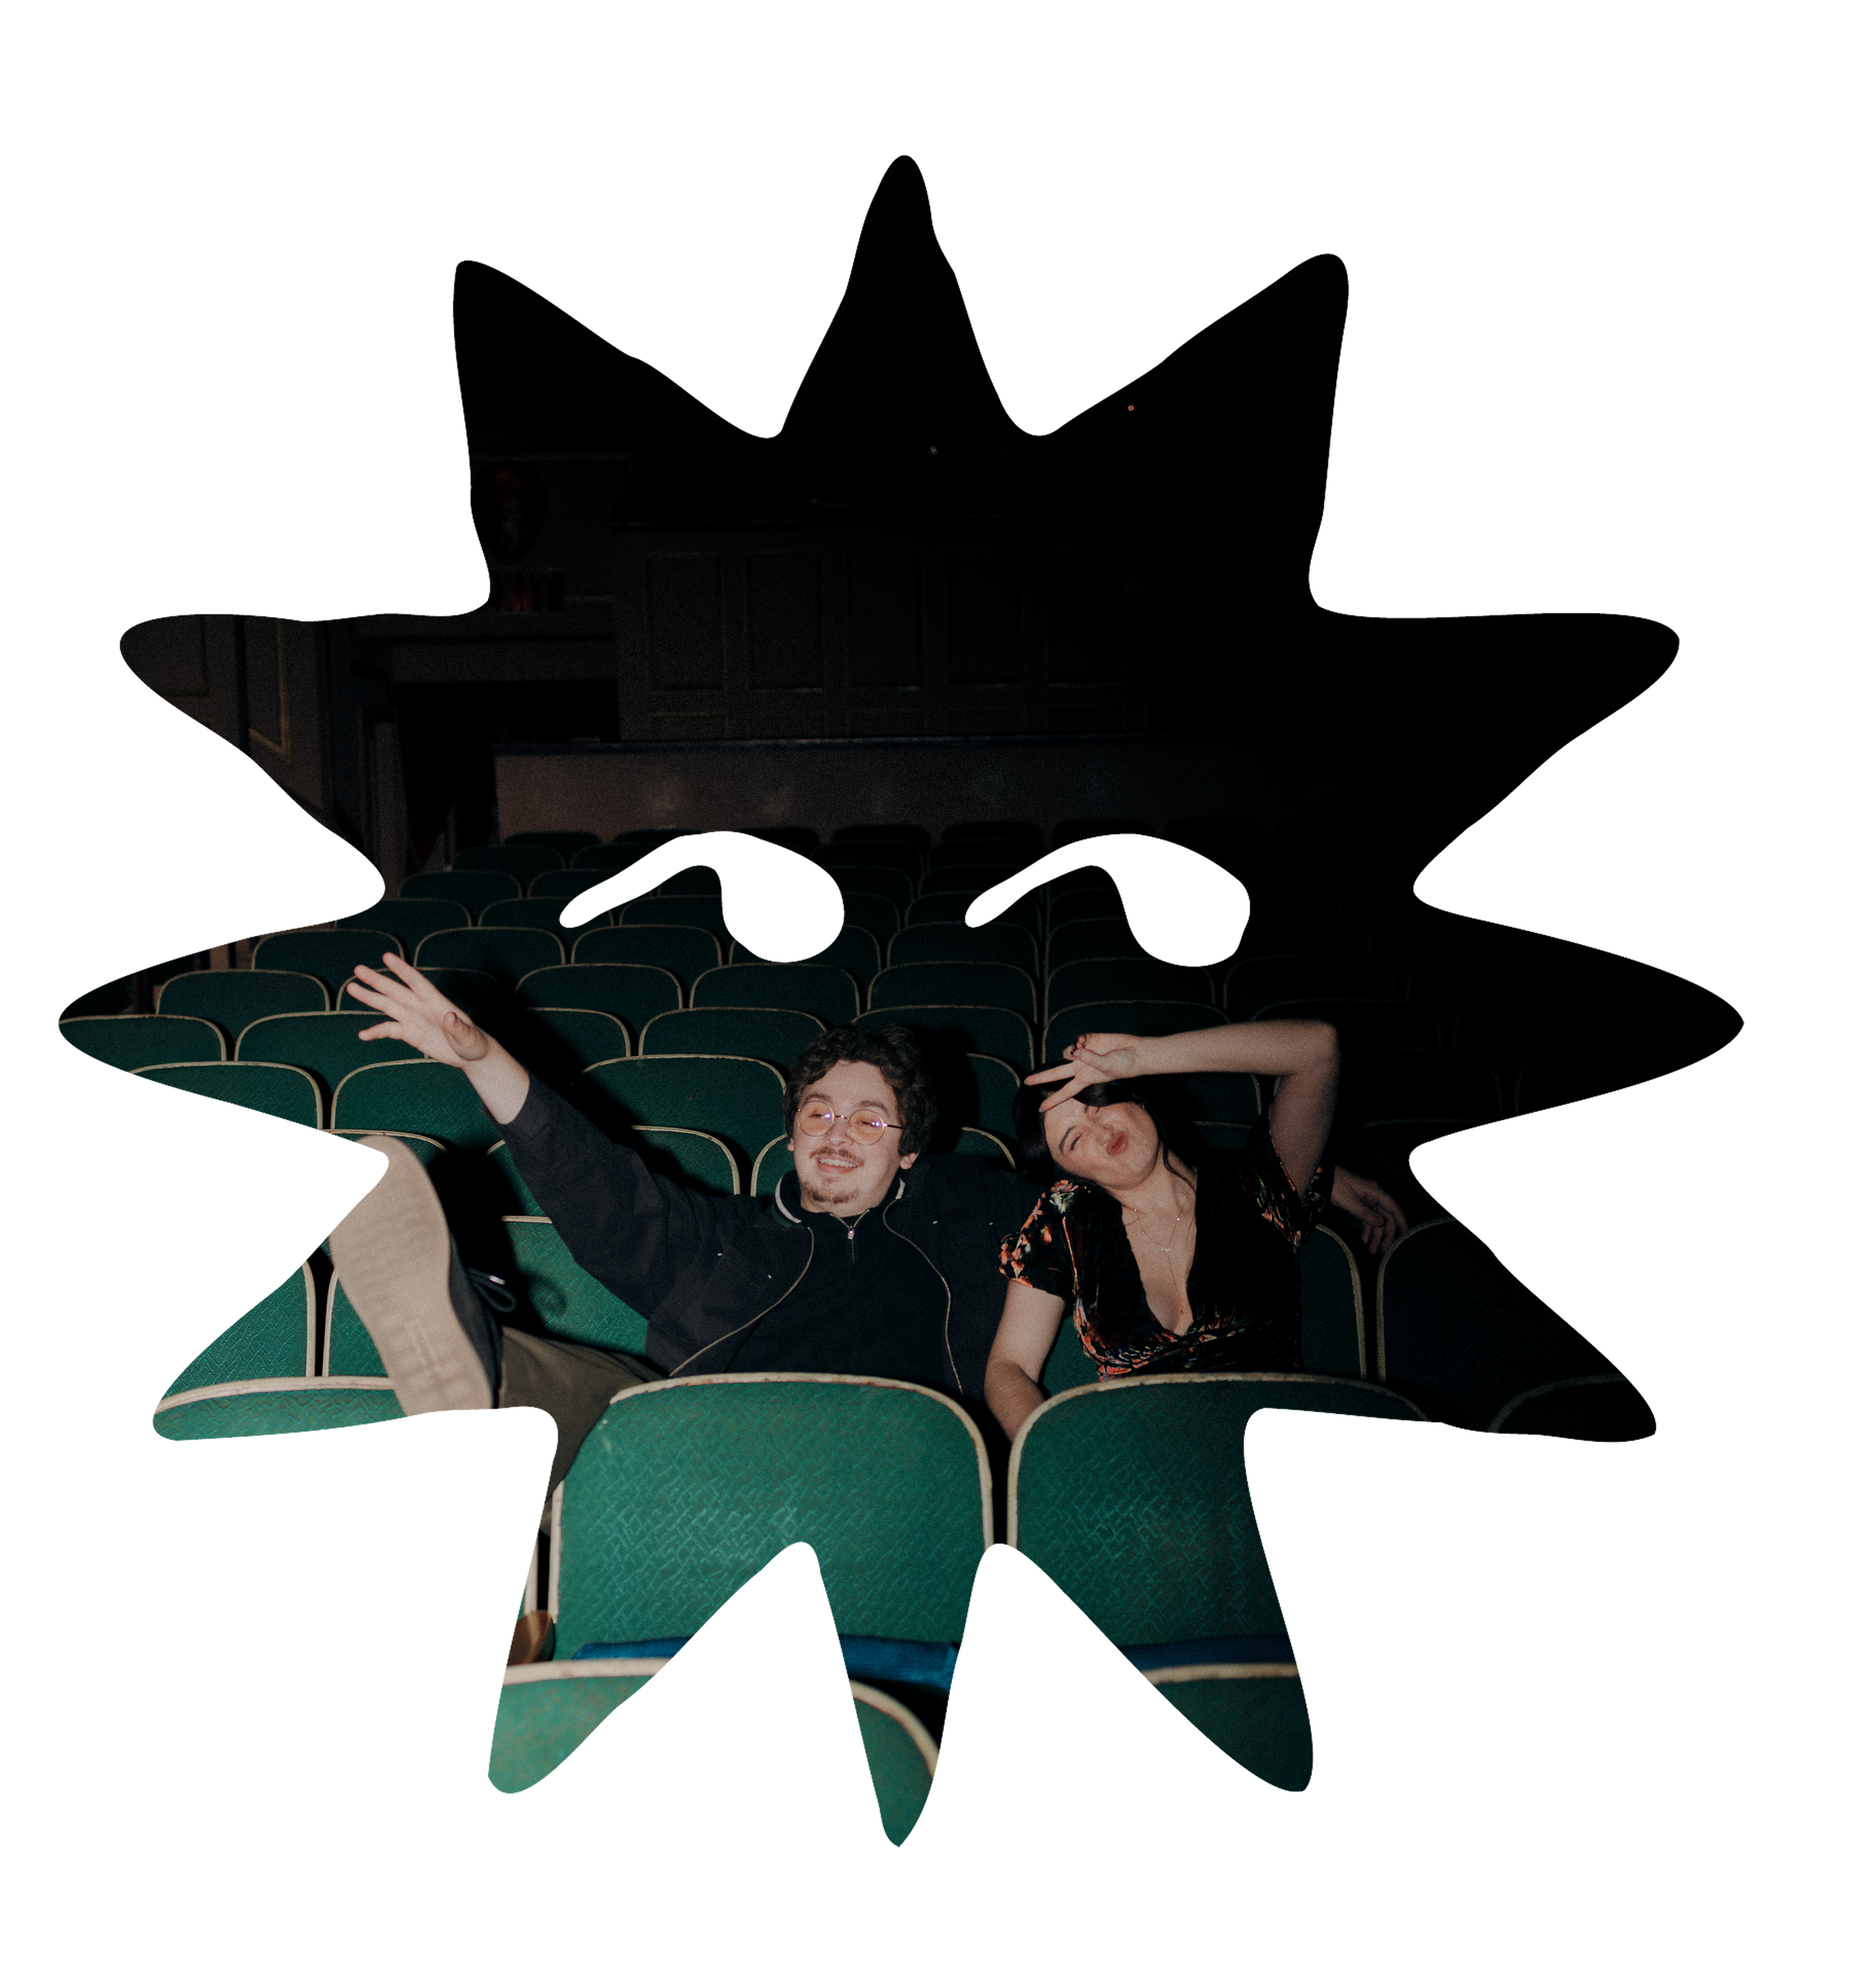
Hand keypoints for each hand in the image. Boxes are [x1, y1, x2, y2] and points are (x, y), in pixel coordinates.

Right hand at [346, 955, 493, 1069]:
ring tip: (351, 987)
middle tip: (358, 969)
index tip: (387, 957)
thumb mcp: (468, 1036)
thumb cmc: (473, 1042)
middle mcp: (421, 1007)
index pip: (416, 982)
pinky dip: (376, 1032)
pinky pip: (389, 1030)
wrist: (470, 1055)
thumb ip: (458, 1027)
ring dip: (369, 997)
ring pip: (387, 1005)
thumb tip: (450, 1016)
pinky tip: (362, 1035)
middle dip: (377, 980)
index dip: (402, 969)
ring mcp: (413, 1019)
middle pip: (396, 991)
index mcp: (436, 1002)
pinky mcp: (409, 1033)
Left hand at [1024, 1033, 1143, 1113]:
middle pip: (1057, 1073)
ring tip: (1081, 1048)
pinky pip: (1078, 1039)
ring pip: (1067, 1052)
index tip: (1040, 1109)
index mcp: (1085, 1079)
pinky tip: (1084, 1040)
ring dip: (1070, 1050)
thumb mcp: (1106, 1066)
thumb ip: (1089, 1059)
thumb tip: (1073, 1051)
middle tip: (1027, 1081)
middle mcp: (1082, 1068)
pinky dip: (1079, 1039)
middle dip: (1042, 1077)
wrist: (1136, 1052)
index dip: (1053, 1100)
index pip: (1065, 1092)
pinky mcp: (1089, 1040)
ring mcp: (1084, 1054)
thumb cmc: (1124, 1065)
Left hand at [1326, 1165, 1407, 1255]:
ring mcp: (1367, 1199)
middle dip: (1386, 1234)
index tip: (1406, 1234)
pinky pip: (1367, 1217)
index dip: (1401, 1221)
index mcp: (1375, 1192)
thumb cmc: (1335, 1184)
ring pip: (1376, 1219)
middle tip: (1383, 1250)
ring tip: (1372, 1250)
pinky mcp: (1359, 1202)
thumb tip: (1381, 1223)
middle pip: (1386, 1217)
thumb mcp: (1349, 1201)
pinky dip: (1367, 1229)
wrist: (1321, 1175)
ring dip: (1376, 1235)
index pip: (1394, 1208)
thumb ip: (1365, 1213)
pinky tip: (1365, 1240)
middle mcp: (1374, 1195)